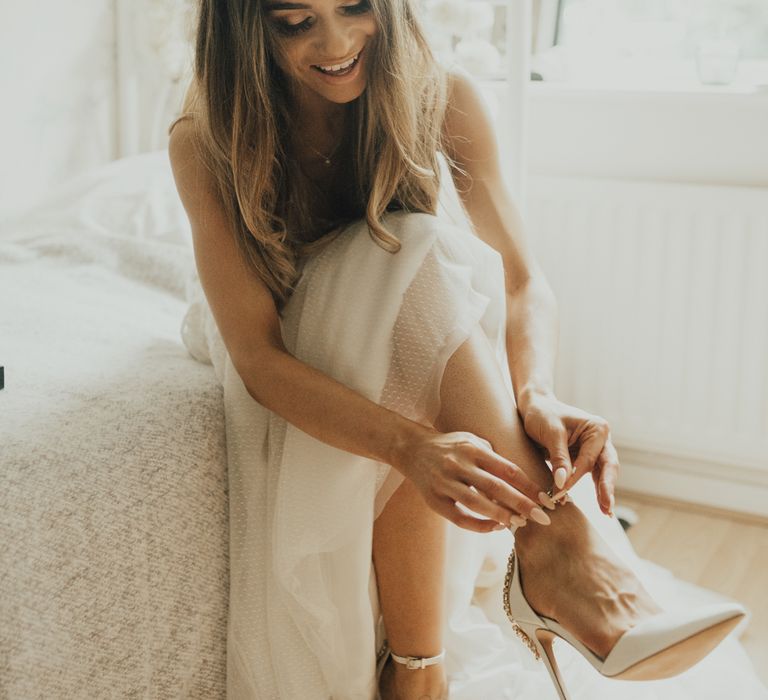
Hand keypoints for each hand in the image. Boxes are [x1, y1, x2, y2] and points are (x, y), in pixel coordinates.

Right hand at [392, 426, 548, 532]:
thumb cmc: (449, 446)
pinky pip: (459, 517)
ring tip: (519, 524)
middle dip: (521, 503)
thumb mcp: (471, 441)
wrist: (412, 449)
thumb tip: (521, 477)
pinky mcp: (434, 499)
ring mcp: (444, 482)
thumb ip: (494, 456)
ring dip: (501, 516)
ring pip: (477, 503)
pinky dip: (478, 525)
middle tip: (542, 517)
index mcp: (472, 448)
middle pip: (496, 487)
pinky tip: (494, 527)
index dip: (528, 485)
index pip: (507, 469)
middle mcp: (458, 464)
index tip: (546, 498)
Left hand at [518, 391, 617, 515]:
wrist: (534, 407)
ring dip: (603, 493)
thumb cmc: (542, 415)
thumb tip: (562, 484)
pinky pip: (592, 476)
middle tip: (606, 509)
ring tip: (606, 513)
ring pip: (602, 474)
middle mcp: (601, 439)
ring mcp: (595, 450)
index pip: (588, 459)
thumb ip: (559, 458)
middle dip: (606, 489)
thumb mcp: (550, 433)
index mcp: (597, 429)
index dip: (574, 478)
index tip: (559, 493)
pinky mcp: (586, 458)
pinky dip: (594, 490)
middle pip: (607, 467)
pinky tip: (600, 506)